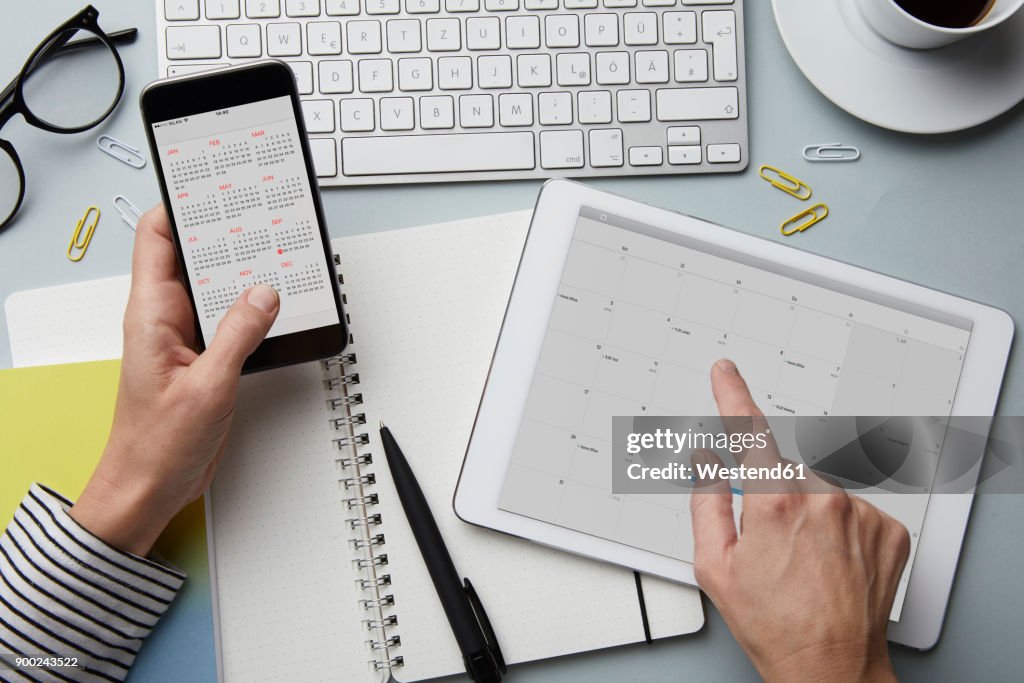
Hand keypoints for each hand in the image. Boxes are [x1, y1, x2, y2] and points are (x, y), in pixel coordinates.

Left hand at [70, 205, 279, 555]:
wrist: (150, 489)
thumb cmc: (155, 446)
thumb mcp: (205, 388)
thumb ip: (237, 336)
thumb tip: (263, 294)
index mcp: (150, 314)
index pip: (156, 238)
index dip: (181, 204)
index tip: (212, 183)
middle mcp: (166, 319)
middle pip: (194, 256)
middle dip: (226, 234)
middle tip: (259, 215)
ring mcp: (187, 338)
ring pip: (218, 287)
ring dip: (246, 275)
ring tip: (276, 256)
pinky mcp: (206, 358)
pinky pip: (232, 319)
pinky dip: (255, 310)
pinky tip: (277, 307)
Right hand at [690, 359, 909, 682]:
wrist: (830, 666)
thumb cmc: (772, 623)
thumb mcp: (713, 564)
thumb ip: (705, 501)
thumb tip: (705, 462)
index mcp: (774, 502)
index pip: (748, 431)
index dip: (732, 395)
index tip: (725, 372)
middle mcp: (823, 498)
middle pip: (786, 470)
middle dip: (773, 495)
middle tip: (770, 544)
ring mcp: (861, 513)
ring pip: (822, 490)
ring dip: (809, 513)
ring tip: (804, 562)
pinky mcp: (889, 529)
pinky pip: (854, 509)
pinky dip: (840, 528)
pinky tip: (832, 563)